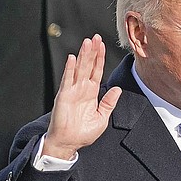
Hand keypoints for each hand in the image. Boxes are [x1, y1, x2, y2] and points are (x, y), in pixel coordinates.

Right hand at [44, 34, 120, 159]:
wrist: (69, 143)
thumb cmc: (83, 133)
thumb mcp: (102, 117)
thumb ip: (109, 103)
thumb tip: (117, 89)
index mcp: (91, 93)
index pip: (97, 71)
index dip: (100, 59)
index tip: (103, 45)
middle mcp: (81, 89)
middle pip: (88, 66)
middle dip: (93, 52)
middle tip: (96, 37)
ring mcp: (72, 91)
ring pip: (79, 69)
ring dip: (83, 55)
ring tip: (88, 42)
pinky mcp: (64, 96)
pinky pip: (68, 80)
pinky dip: (70, 69)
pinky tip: (73, 58)